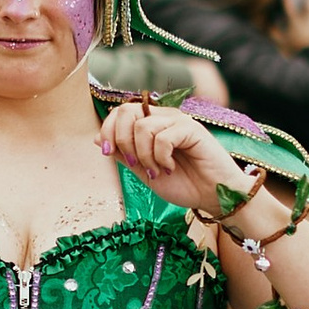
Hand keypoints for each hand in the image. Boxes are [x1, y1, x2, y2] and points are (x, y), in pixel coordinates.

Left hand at [100, 98, 248, 214]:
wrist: (211, 196)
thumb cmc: (183, 184)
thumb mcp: (144, 171)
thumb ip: (124, 154)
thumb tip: (97, 138)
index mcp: (151, 124)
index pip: (120, 112)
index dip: (108, 130)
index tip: (108, 152)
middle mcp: (164, 117)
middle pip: (126, 111)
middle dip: (122, 140)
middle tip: (134, 163)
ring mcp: (178, 121)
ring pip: (143, 127)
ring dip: (144, 156)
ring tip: (157, 171)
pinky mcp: (192, 129)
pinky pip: (163, 137)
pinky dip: (161, 157)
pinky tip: (170, 168)